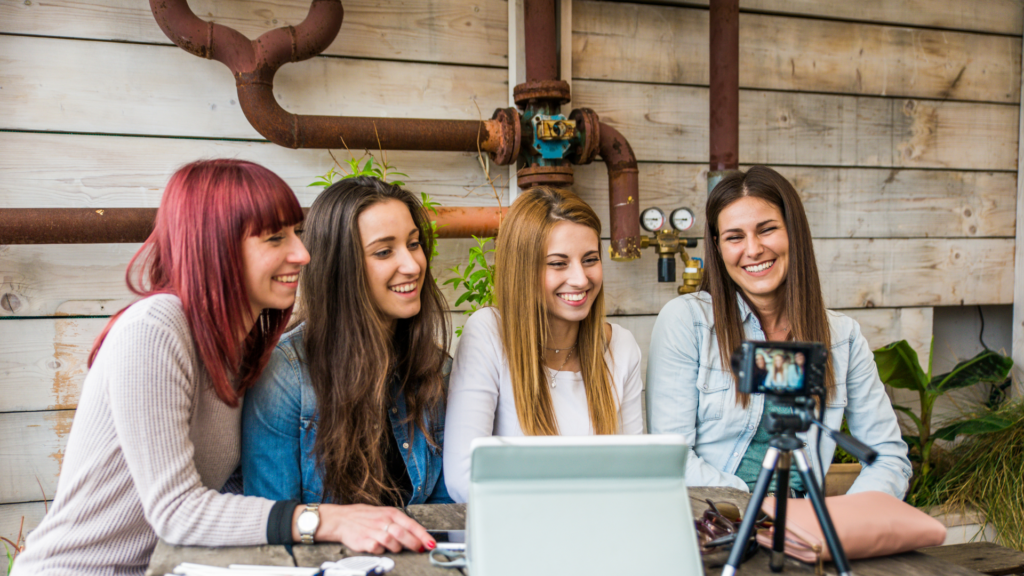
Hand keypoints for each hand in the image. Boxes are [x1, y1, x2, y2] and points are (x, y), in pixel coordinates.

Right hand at [294, 503, 435, 553]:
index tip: (431, 543)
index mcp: (390, 512)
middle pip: (404, 534)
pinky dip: (382, 551)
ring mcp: (373, 531)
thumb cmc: (363, 517)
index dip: (423, 535)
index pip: (411, 524)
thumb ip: (398, 523)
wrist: (340, 519)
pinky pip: (378, 549)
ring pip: (393, 542)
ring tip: (396, 548)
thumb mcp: (382, 513)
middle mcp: (383, 520)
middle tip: (420, 549)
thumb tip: (416, 534)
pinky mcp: (364, 541)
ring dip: (398, 548)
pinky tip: (381, 548)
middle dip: (415, 544)